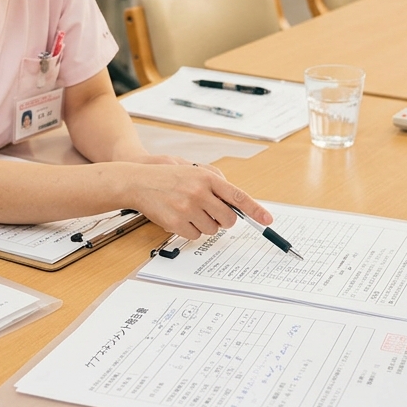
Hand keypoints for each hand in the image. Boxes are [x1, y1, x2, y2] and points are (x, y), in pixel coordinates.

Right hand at [126, 162, 269, 239]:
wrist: (138, 181)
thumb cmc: (168, 178)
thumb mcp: (194, 171)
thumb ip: (215, 183)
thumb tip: (234, 203)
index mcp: (207, 178)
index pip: (238, 196)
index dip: (255, 210)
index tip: (267, 220)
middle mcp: (199, 192)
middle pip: (228, 219)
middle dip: (224, 221)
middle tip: (213, 214)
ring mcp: (187, 208)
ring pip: (212, 229)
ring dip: (205, 225)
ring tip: (190, 211)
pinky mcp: (176, 222)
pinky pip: (195, 235)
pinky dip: (191, 230)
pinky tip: (180, 218)